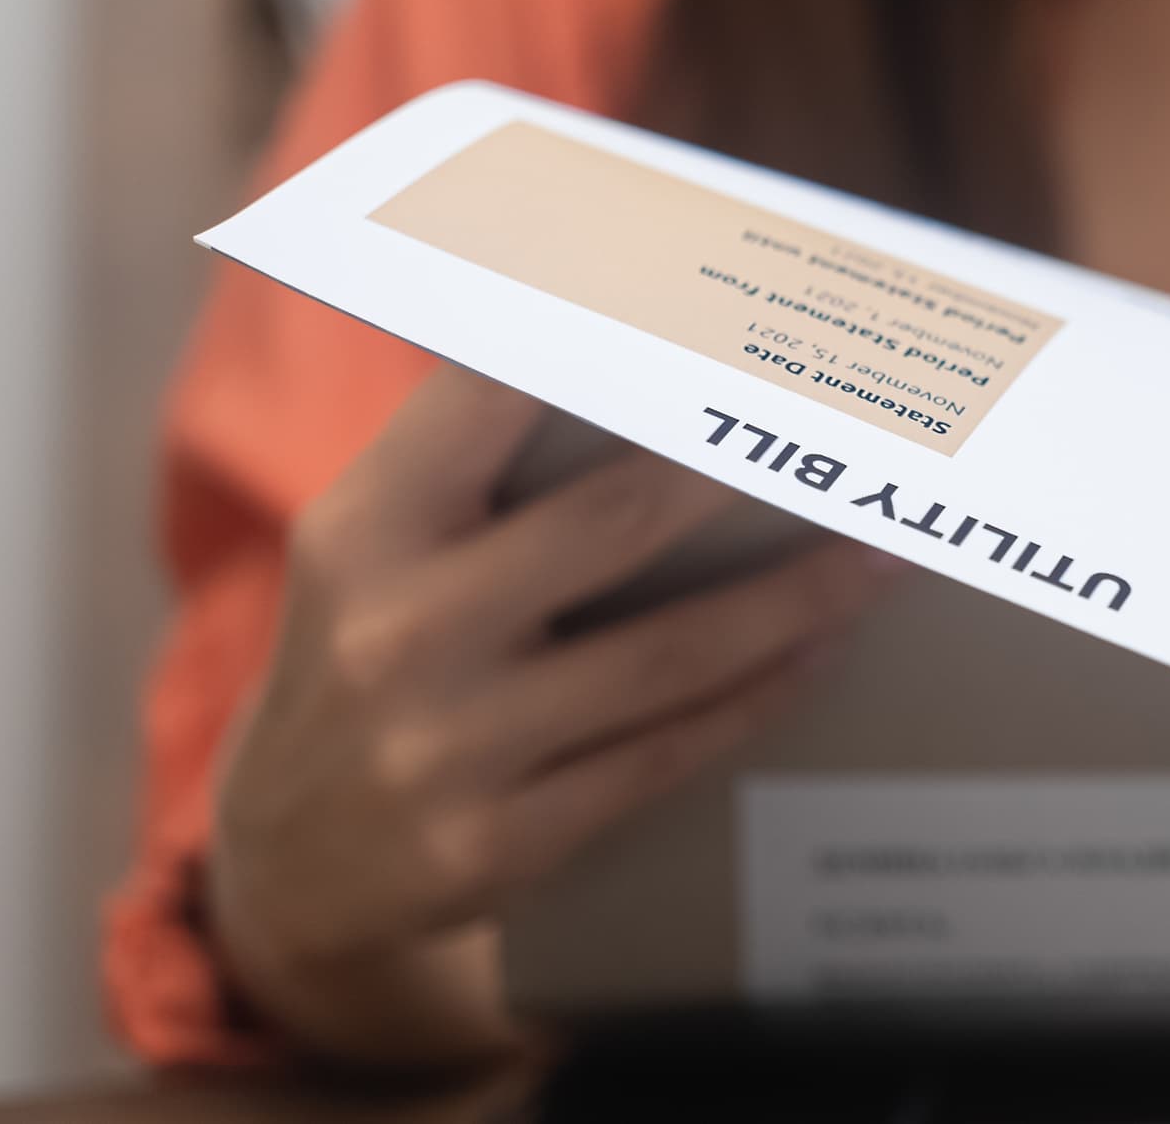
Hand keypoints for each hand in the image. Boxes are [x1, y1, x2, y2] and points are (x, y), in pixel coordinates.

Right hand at [209, 366, 899, 1064]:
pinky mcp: (499, 842)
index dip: (611, 341)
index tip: (723, 308)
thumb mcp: (378, 543)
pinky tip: (822, 649)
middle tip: (857, 430)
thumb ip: (477, 457)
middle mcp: (398, 631)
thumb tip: (654, 353)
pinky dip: (759, 694)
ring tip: (884, 549)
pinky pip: (667, 753)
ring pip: (671, 655)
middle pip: (617, 520)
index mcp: (365, 525)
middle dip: (748, 469)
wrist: (285, 860)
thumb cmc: (370, 647)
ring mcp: (448, 747)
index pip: (490, 399)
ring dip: (800, 597)